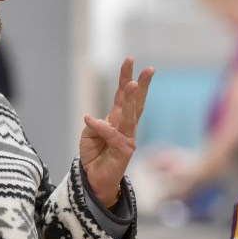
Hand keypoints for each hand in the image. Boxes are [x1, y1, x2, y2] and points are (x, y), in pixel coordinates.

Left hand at [80, 57, 154, 205]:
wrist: (94, 179)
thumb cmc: (93, 155)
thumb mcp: (89, 134)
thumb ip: (96, 124)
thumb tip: (102, 122)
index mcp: (118, 119)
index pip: (124, 96)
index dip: (126, 78)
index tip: (130, 59)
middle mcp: (127, 126)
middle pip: (135, 102)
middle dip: (141, 84)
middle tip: (149, 69)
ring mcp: (128, 138)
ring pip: (130, 115)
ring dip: (131, 99)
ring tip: (132, 84)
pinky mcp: (123, 150)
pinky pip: (111, 134)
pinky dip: (100, 127)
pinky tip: (89, 119)